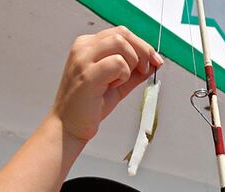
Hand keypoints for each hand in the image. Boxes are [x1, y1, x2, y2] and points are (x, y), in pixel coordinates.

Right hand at [51, 26, 162, 142]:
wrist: (69, 125)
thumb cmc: (89, 105)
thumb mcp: (118, 84)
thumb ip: (135, 72)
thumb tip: (155, 63)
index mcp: (88, 45)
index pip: (121, 32)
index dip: (142, 45)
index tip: (154, 60)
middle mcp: (84, 47)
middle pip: (123, 34)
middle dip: (143, 51)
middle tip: (146, 69)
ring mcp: (84, 58)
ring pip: (121, 44)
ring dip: (131, 63)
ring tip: (121, 81)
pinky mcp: (88, 73)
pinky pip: (117, 62)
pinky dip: (123, 75)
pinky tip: (113, 86)